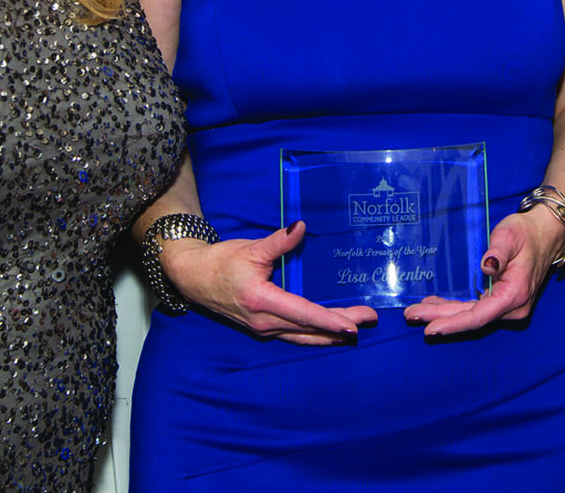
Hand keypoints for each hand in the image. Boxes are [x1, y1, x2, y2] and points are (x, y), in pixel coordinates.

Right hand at [160, 221, 376, 344]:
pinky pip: (294, 336)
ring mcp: (262, 328)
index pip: (303, 314)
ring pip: (302, 337)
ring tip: (356, 332)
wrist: (195, 278)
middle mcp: (263, 321)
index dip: (329, 320)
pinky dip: (314, 336)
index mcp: (262, 301)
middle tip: (369, 321)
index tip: (353, 325)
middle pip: (309, 328)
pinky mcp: (262, 329)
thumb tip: (300, 227)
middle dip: (340, 326)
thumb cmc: (223, 261)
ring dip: (330, 336)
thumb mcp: (251, 248)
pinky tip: (330, 335)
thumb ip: (278, 241)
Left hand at [402, 208, 564, 336]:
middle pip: (471, 318)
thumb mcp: (510, 235)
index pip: (479, 316)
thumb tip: (487, 266)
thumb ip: (498, 250)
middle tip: (411, 315)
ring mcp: (509, 307)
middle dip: (440, 318)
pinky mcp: (503, 301)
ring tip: (417, 311)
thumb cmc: (527, 233)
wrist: (546, 234)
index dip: (453, 323)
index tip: (430, 327)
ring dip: (445, 314)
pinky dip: (455, 308)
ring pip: (472, 315)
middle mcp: (513, 307)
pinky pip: (477, 309)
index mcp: (514, 295)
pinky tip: (436, 306)